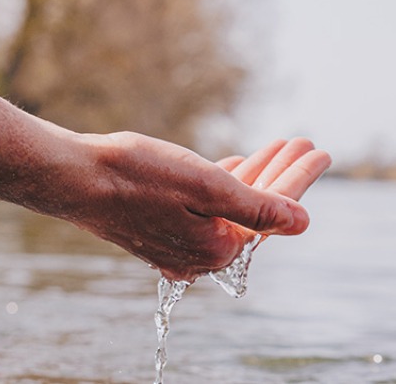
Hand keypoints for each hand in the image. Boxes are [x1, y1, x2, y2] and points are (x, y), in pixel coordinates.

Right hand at [58, 133, 329, 281]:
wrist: (75, 178)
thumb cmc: (136, 175)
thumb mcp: (204, 186)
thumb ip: (255, 208)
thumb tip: (301, 223)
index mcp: (216, 248)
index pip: (271, 212)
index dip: (298, 179)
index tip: (320, 150)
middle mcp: (199, 255)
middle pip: (252, 211)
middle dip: (280, 174)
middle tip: (303, 141)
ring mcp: (176, 244)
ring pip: (227, 206)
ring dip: (253, 175)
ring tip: (275, 146)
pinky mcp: (157, 229)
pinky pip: (203, 207)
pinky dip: (222, 185)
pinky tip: (233, 165)